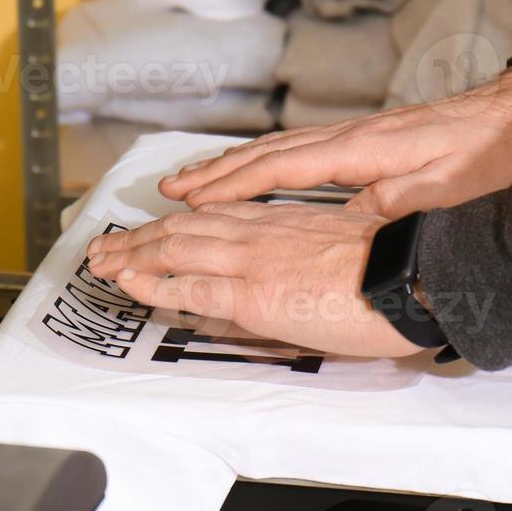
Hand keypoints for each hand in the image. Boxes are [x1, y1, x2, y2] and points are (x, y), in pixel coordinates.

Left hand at [85, 202, 424, 358]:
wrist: (411, 278)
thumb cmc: (390, 273)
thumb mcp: (338, 252)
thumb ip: (303, 255)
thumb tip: (284, 275)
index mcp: (281, 222)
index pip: (211, 217)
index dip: (172, 223)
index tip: (146, 231)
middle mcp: (260, 233)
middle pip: (182, 228)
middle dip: (137, 238)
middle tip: (103, 248)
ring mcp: (253, 260)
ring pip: (175, 249)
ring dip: (131, 256)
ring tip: (99, 263)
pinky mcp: (254, 294)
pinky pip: (190, 286)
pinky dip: (153, 283)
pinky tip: (128, 283)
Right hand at [160, 69, 511, 218]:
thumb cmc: (491, 156)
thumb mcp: (452, 190)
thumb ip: (401, 204)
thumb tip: (351, 218)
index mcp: (364, 149)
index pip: (284, 168)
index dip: (234, 185)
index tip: (191, 200)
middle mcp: (351, 137)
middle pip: (268, 153)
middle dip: (217, 172)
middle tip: (168, 189)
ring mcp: (356, 136)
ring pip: (280, 149)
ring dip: (233, 165)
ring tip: (193, 180)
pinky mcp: (367, 142)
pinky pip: (298, 152)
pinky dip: (263, 162)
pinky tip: (254, 172)